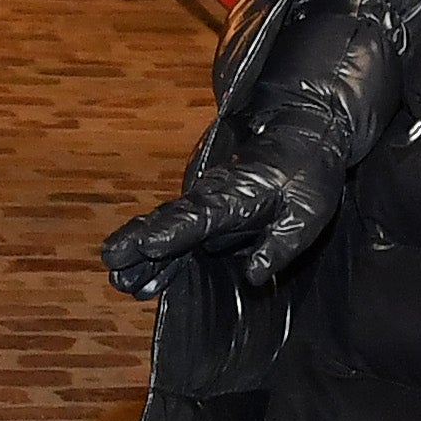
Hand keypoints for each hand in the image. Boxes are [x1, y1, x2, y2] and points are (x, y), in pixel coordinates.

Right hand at [98, 157, 335, 293]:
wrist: (302, 137)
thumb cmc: (307, 176)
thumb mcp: (306, 214)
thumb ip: (280, 245)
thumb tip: (254, 274)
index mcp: (235, 196)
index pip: (199, 216)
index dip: (172, 231)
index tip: (147, 245)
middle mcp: (210, 197)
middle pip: (168, 220)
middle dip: (138, 242)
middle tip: (112, 262)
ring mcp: (204, 204)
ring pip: (165, 227)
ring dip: (140, 253)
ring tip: (119, 280)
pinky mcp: (205, 213)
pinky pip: (175, 235)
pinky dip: (156, 257)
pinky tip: (143, 282)